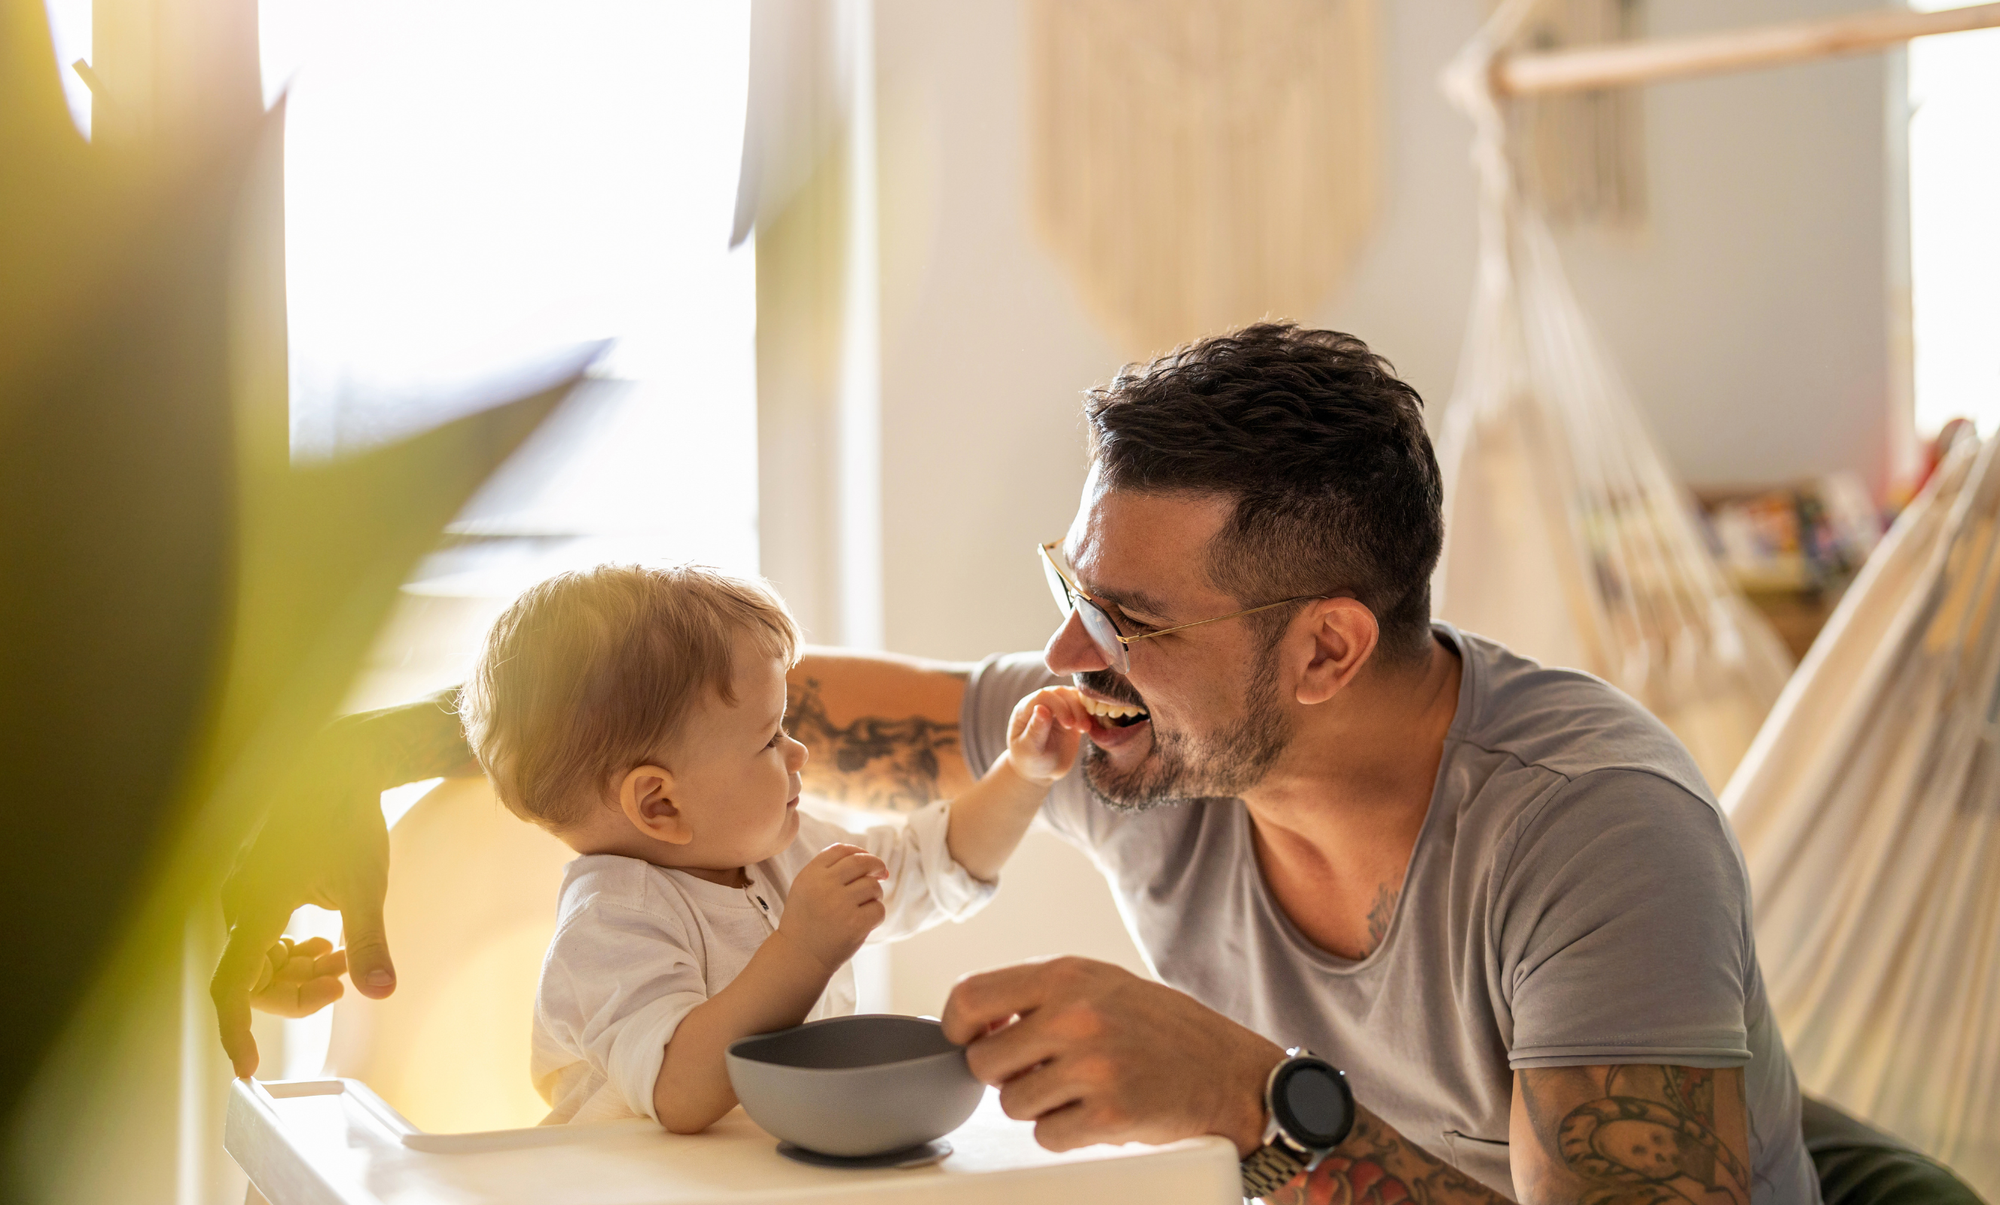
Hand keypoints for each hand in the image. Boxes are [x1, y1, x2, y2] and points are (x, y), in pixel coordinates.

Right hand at [211, 727, 397, 1077]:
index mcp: (255, 905)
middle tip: (342, 983)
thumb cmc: (348, 821)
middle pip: (252, 979)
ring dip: (298, 972)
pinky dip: (295, 952)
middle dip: (296, 992)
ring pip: (260, 960)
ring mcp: (243, 894)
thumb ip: (370, 942)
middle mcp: (237, 902)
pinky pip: (264, 938)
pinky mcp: (257, 887)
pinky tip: (328, 946)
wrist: (341, 769)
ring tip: (342, 960)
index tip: (247, 1068)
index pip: (232, 986)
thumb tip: (381, 991)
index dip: (235, 1030)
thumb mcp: (365, 885)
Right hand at [778, 843, 887, 971]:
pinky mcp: (854, 924)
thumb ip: (829, 869)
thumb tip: (870, 860)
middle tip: (882, 873)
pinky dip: (876, 915)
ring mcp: (840, 905)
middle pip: (861, 862)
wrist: (799, 956)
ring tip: (863, 907)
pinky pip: (878, 909)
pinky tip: (864, 922)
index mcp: (810, 874)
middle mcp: (824, 886)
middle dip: (877, 865)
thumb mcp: (806, 888)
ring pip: (873, 886)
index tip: (866, 860)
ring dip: (874, 894)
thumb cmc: (806, 920)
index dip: (859, 852)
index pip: (841, 850)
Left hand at [941, 956, 1284, 1153]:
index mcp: (1067, 975)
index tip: (968, 1041)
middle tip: (1042, 1071)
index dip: (957, 1028)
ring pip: (1012, 1104)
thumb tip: (970, 1023)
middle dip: (1005, 1074)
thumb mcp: (1100, 984)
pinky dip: (1066, 1133)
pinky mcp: (1108, 1116)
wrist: (1231, 1073)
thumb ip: (1038, 995)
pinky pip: (1046, 1137)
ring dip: (1038, 1106)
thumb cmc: (1163, 1028)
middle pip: (983, 1062)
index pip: (970, 997)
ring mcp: (1092, 1066)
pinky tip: (1097, 1112)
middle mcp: (1075, 1016)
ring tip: (1080, 1089)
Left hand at [1005, 687, 1088, 787]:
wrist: (1040, 771)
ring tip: (1085, 729)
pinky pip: (1083, 706)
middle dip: (1074, 707)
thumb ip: (1035, 729)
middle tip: (1081, 729)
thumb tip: (1040, 708)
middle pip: (1061, 693)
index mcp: (1026, 709)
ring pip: (1074, 696)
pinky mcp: (1072, 714)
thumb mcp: (1029, 749)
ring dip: (1083, 710)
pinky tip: (1090, 726)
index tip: (1068, 724)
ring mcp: (1058, 708)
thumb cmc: (1029, 760)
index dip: (1058, 706)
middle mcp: (1042, 703)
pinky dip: (1089, 713)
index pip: (1044, 696)